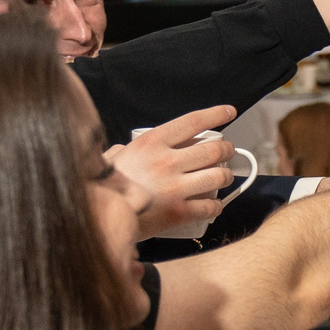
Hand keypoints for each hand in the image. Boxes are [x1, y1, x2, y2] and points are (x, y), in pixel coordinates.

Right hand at [111, 106, 238, 237]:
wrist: (101, 217)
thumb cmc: (105, 188)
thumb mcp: (111, 159)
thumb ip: (122, 151)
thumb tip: (120, 150)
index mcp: (152, 143)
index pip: (193, 121)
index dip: (215, 114)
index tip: (228, 113)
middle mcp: (166, 161)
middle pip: (213, 149)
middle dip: (227, 149)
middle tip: (227, 152)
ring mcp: (175, 187)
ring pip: (218, 176)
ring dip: (226, 176)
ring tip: (224, 177)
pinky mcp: (179, 212)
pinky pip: (210, 206)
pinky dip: (217, 206)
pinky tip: (215, 205)